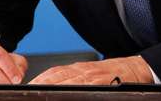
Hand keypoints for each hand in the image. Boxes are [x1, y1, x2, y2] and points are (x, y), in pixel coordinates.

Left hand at [29, 56, 152, 84]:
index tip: (28, 86)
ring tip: (41, 92)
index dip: (39, 79)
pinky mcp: (102, 83)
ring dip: (53, 87)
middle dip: (42, 85)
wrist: (133, 69)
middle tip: (30, 90)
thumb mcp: (89, 72)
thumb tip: (52, 84)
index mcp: (77, 68)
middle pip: (57, 78)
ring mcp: (92, 77)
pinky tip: (65, 93)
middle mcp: (82, 71)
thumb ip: (72, 78)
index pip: (53, 73)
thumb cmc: (111, 73)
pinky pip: (85, 86)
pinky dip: (74, 88)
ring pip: (68, 82)